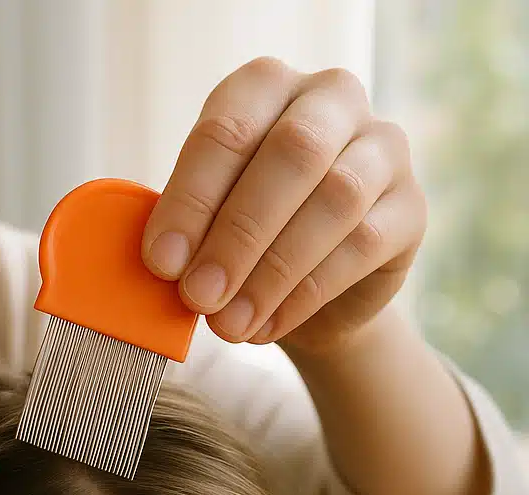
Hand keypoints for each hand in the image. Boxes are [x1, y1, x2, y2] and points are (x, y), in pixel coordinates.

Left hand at [142, 58, 426, 353]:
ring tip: (228, 324)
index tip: (161, 263)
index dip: (191, 200)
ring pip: (337, 199)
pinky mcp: (412, 206)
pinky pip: (363, 245)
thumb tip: (167, 263)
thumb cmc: (240, 242)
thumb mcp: (203, 227)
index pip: (228, 129)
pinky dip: (305, 294)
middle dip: (237, 234)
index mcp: (265, 88)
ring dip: (272, 271)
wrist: (308, 294)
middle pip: (294, 153)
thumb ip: (187, 232)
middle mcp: (331, 99)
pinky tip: (266, 327)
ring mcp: (382, 148)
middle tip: (198, 296)